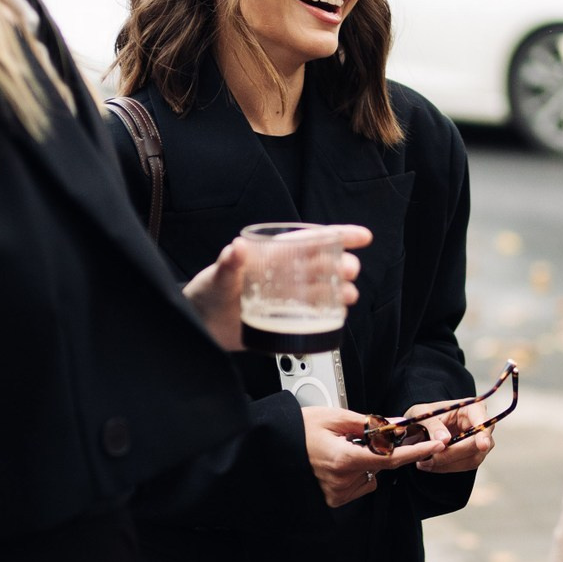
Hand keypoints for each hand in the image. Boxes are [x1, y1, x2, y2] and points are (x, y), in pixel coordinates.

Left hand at [185, 223, 370, 350]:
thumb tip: (236, 248)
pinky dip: (329, 317)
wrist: (201, 325)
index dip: (339, 236)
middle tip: (350, 270)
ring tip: (347, 296)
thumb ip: (228, 263)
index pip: (311, 241)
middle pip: (324, 267)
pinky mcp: (286, 322)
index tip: (362, 237)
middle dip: (343, 265)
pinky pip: (314, 318)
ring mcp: (288, 299)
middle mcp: (286, 276)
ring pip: (324, 292)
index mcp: (275, 256)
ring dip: (340, 292)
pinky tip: (337, 317)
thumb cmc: (208, 292)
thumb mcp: (217, 274)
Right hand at [301, 406, 438, 506]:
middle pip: (379, 464)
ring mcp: (337, 494)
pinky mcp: (334, 500)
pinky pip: (359, 486)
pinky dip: (355, 474)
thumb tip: (394, 425)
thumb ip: (367, 423)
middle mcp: (342, 481)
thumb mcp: (333, 417)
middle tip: (353, 436)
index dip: (415, 451)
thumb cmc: (299, 430)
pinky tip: (336, 464)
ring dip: (364, 462)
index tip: (435, 445)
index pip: (390, 457)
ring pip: (370, 476)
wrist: (274, 447)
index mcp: (344, 459)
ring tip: (338, 450)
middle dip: (375, 449)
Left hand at [403, 397, 496, 473]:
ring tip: (426, 462)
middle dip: (454, 453)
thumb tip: (444, 440)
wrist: (422, 425)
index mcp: (472, 408)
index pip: (483, 421)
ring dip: (449, 463)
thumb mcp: (422, 413)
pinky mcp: (473, 455)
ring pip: (472, 459)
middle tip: (432, 458)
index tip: (482, 445)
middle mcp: (480, 425)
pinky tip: (432, 465)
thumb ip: (433, 425)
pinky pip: (465, 466)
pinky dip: (447, 467)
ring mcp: (479, 442)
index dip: (484, 434)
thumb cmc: (426, 415)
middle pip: (477, 445)